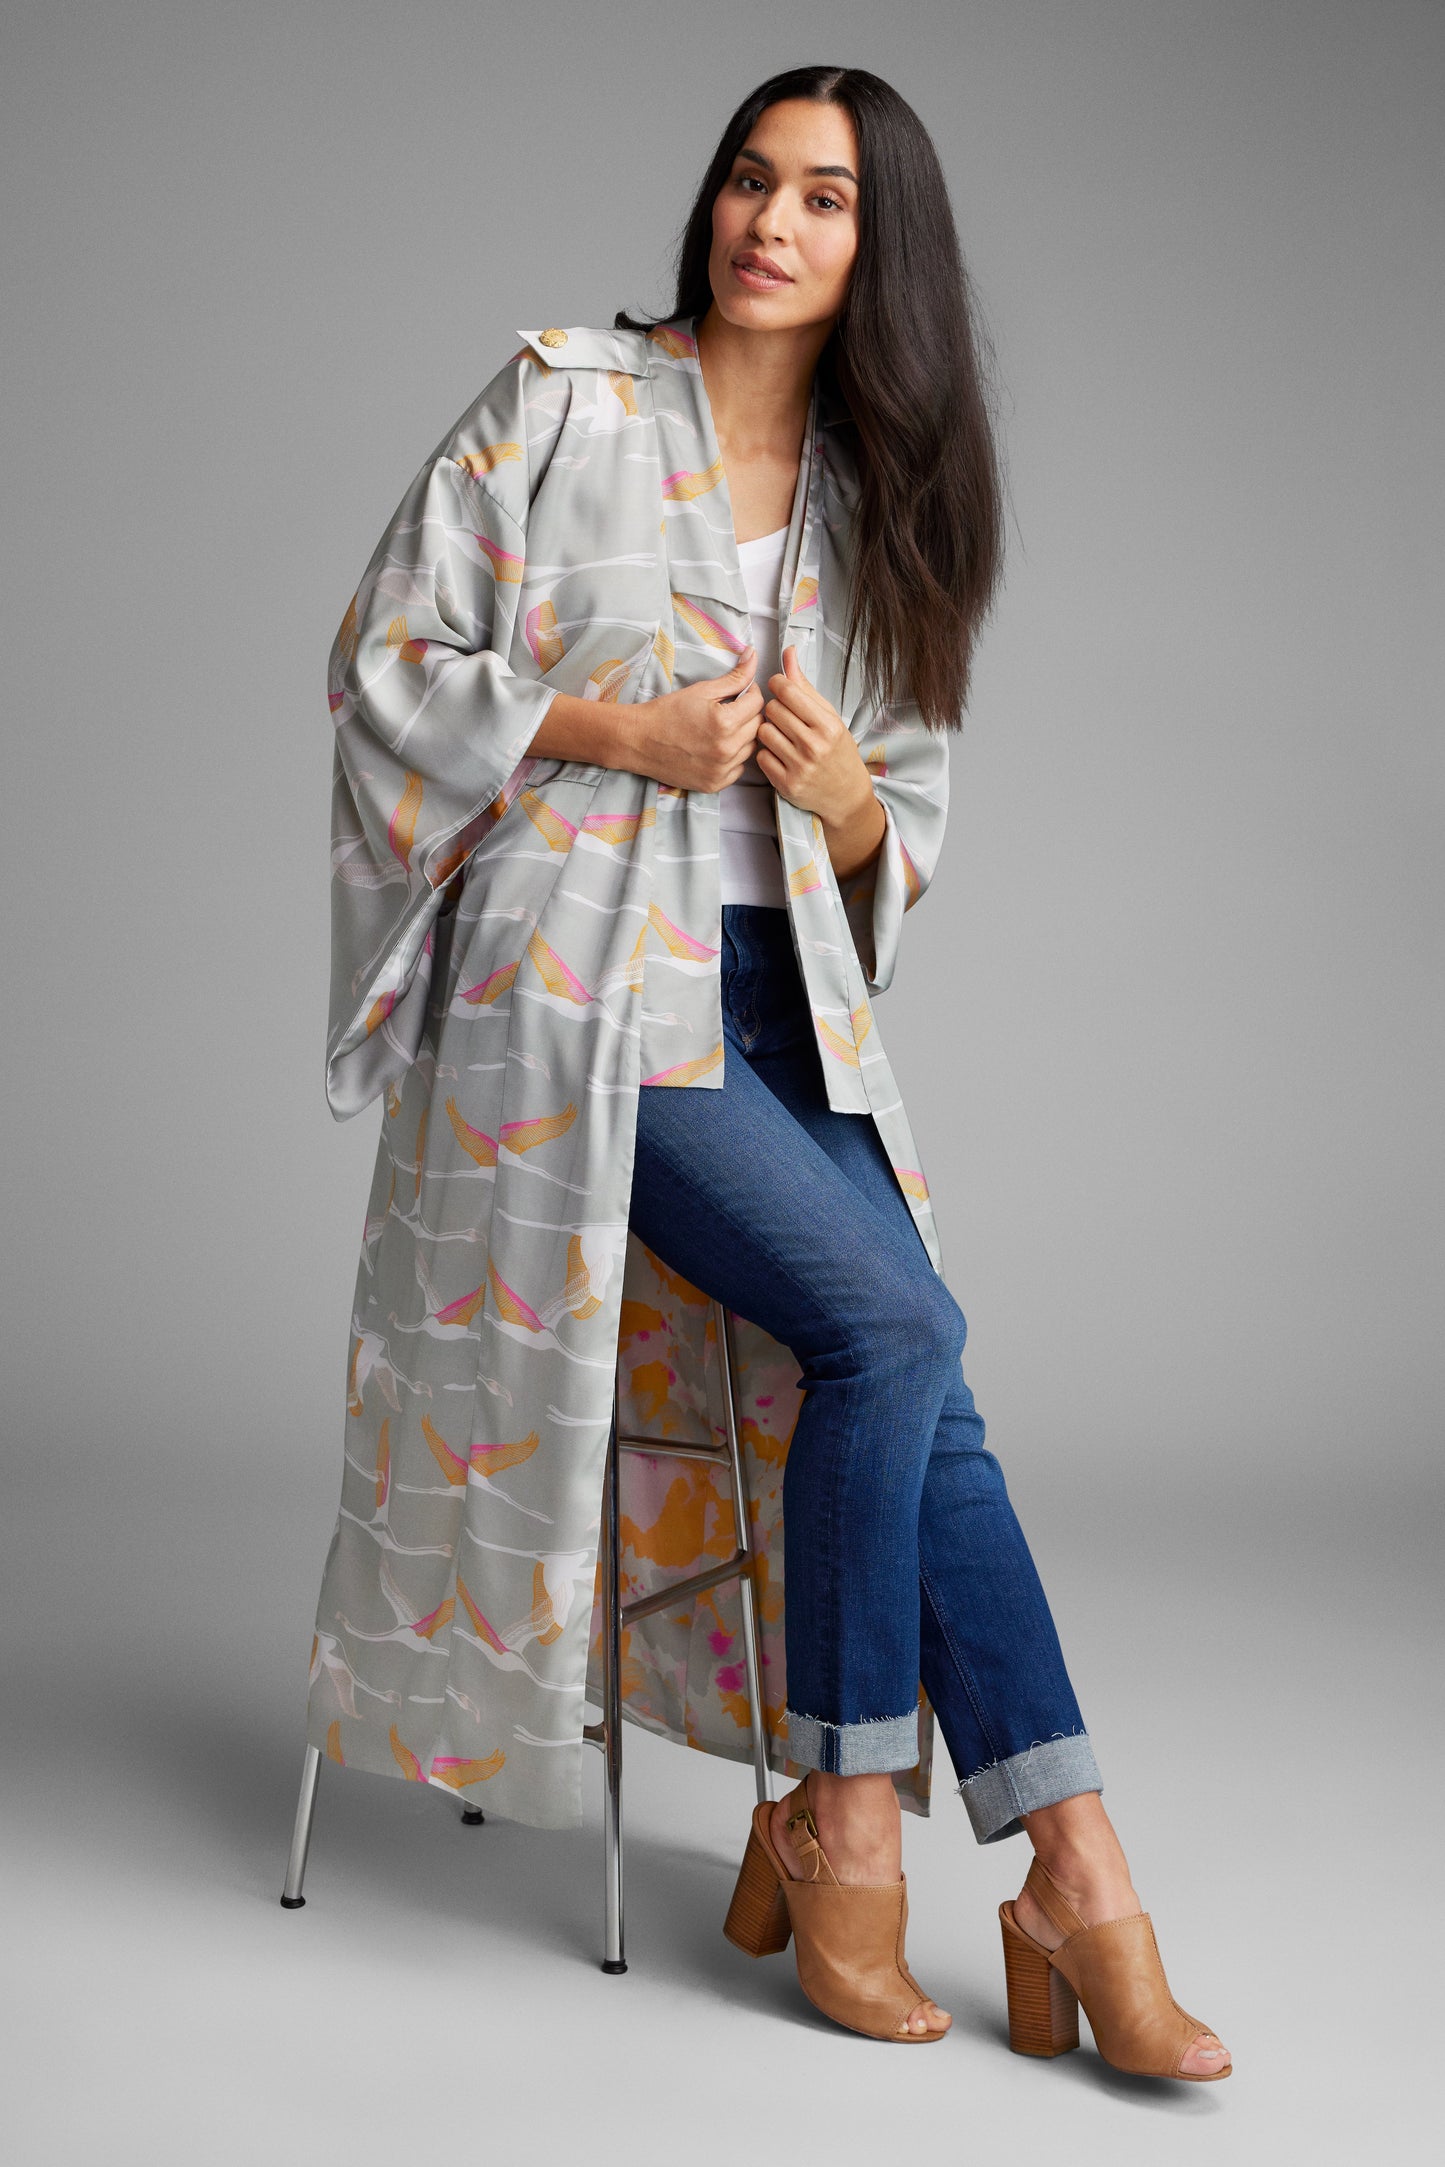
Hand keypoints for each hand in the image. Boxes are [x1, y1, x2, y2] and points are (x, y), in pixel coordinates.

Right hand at [626, 647, 764, 792]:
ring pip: (751, 748)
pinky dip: (733, 757)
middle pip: (757, 726)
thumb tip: (754, 655)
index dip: (750, 692)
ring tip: (722, 729)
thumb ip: (733, 676)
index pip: (757, 703)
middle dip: (748, 714)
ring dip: (743, 736)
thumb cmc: (667, 712)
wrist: (639, 741)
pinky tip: (717, 747)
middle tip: (729, 709)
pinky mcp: (715, 784)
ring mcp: (722, 770)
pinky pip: (739, 768)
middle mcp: (727, 749)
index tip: (738, 692)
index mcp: (725, 722)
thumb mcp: (701, 690)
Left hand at [756, 647, 885, 877]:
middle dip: (774, 709)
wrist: (845, 794)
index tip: (779, 688)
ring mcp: (799, 767)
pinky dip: (766, 753)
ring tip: (780, 734)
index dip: (777, 685)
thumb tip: (788, 652)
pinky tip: (779, 753)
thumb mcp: (829, 715)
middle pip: (772, 710)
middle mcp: (814, 746)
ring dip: (767, 730)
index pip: (787, 691)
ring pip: (763, 732)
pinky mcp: (786, 785)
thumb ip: (805, 685)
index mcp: (827, 725)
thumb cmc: (837, 750)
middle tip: (783, 716)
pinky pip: (761, 757)